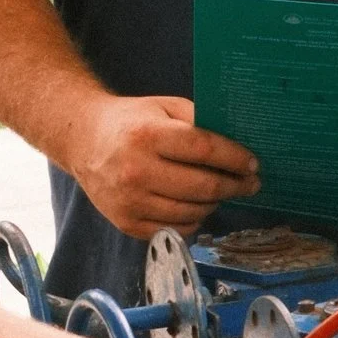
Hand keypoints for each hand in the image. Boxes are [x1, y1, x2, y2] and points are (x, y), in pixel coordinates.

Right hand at [68, 89, 257, 236]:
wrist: (84, 142)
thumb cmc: (130, 122)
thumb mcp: (163, 108)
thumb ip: (198, 120)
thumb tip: (237, 143)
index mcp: (146, 136)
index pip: (204, 150)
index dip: (235, 158)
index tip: (253, 163)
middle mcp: (136, 170)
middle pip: (203, 186)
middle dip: (235, 186)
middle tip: (250, 184)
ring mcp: (130, 201)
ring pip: (192, 212)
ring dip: (215, 203)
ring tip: (222, 192)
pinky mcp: (126, 223)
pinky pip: (175, 229)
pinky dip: (193, 219)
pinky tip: (196, 205)